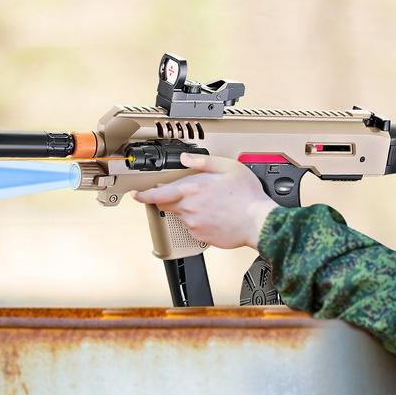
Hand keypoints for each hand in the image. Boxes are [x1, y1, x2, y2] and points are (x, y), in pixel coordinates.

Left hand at [131, 153, 275, 249]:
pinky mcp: (201, 236)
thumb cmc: (247, 197)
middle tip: (187, 194)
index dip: (144, 195)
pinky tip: (215, 215)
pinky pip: (193, 227)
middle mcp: (189, 208)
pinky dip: (199, 221)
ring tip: (211, 204)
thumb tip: (186, 158)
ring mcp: (194, 224)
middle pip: (168, 204)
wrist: (258, 222)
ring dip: (189, 209)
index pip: (158, 193)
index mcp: (192, 189)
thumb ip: (203, 161)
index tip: (137, 194)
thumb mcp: (228, 167)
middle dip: (170, 198)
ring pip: (182, 215)